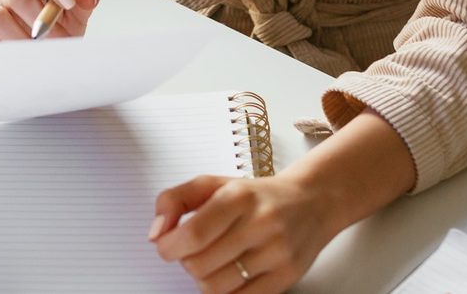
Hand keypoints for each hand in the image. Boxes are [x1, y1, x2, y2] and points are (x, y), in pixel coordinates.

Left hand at [150, 174, 336, 292]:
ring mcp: (276, 254)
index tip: (165, 246)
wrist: (310, 202)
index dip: (170, 246)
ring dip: (203, 279)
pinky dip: (225, 292)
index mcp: (238, 197)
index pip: (194, 234)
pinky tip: (227, 275)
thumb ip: (175, 200)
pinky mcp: (287, 277)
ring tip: (210, 261)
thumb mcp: (213, 183)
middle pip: (202, 264)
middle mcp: (260, 224)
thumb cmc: (255, 195)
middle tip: (191, 251)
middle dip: (185, 261)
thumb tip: (156, 234)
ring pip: (218, 287)